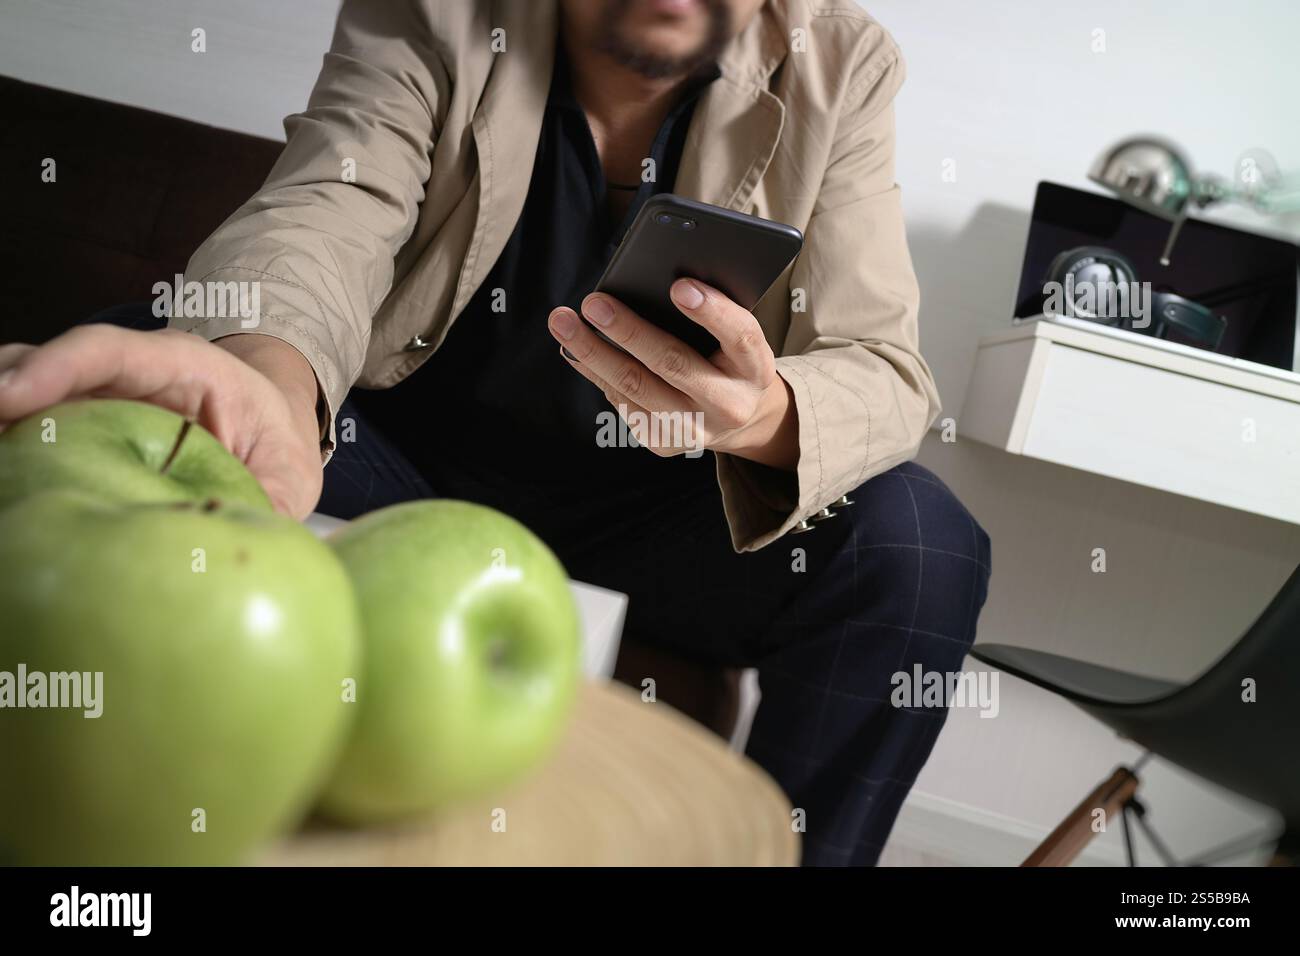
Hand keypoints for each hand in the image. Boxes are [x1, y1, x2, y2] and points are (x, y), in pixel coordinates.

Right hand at [0, 325, 324, 517]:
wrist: (274, 431)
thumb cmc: (278, 446)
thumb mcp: (291, 475)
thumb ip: (273, 503)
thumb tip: (245, 540)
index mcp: (185, 367)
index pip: (109, 352)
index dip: (55, 368)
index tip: (6, 396)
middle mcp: (128, 374)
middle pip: (46, 364)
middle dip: (3, 391)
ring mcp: (96, 399)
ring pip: (25, 392)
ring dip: (0, 415)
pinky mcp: (80, 428)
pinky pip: (29, 429)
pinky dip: (8, 446)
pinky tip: (3, 482)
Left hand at [548, 279, 798, 468]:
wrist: (740, 419)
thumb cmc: (730, 358)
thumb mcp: (734, 336)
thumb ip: (710, 311)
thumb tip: (644, 283)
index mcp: (756, 367)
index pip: (741, 335)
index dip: (712, 311)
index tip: (678, 286)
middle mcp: (729, 404)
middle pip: (673, 364)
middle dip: (629, 331)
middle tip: (594, 302)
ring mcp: (695, 430)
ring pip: (635, 388)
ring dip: (592, 352)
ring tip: (563, 323)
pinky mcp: (665, 444)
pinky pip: (623, 403)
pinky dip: (596, 372)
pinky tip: (575, 351)